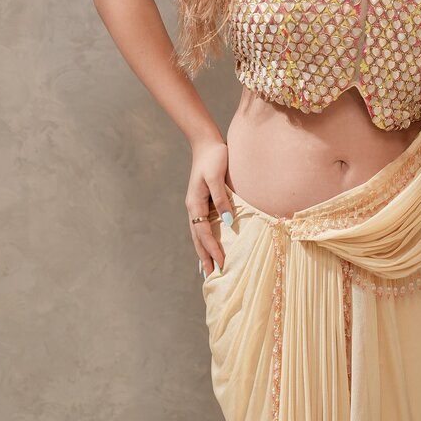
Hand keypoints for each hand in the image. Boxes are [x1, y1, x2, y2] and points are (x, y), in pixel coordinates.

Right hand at [186, 139, 234, 276]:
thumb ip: (221, 199)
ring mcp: (196, 205)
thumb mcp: (217, 177)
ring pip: (198, 234)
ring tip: (207, 268)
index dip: (212, 250)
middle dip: (204, 257)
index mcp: (195, 203)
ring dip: (202, 251)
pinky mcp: (202, 201)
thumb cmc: (214, 157)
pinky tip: (207, 245)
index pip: (204, 233)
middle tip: (210, 277)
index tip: (221, 264)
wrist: (206, 142)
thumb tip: (227, 221)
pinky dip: (203, 239)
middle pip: (197, 238)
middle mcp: (193, 207)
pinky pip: (202, 226)